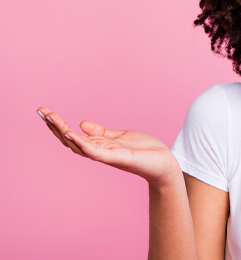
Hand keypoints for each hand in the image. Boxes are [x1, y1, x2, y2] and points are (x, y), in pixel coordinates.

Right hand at [37, 107, 180, 187]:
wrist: (165, 164)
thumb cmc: (145, 151)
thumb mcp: (120, 137)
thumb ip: (102, 132)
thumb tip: (82, 123)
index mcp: (99, 145)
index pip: (72, 135)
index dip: (58, 125)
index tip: (44, 112)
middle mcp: (99, 152)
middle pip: (70, 141)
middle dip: (55, 127)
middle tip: (41, 112)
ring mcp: (107, 156)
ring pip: (79, 146)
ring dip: (64, 133)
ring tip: (52, 119)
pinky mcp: (118, 158)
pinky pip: (96, 152)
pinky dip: (83, 144)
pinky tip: (72, 134)